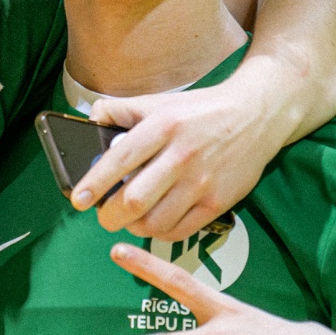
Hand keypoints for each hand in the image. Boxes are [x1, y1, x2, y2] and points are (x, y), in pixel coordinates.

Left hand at [70, 57, 299, 239]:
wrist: (257, 113)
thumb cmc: (199, 111)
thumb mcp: (159, 101)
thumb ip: (121, 110)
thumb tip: (89, 121)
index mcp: (163, 126)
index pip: (120, 159)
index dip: (94, 183)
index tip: (78, 200)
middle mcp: (182, 155)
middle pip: (134, 200)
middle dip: (109, 215)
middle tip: (103, 215)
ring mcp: (202, 181)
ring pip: (155, 221)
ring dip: (133, 227)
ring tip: (128, 219)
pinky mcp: (219, 202)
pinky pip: (180, 231)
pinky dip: (159, 233)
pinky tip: (153, 223)